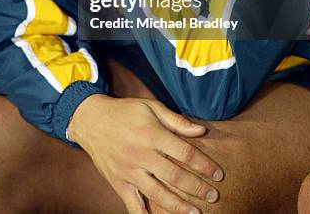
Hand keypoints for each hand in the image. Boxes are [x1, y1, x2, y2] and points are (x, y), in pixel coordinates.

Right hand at [67, 95, 222, 213]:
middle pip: (174, 175)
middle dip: (196, 187)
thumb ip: (176, 121)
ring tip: (195, 213)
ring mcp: (128, 171)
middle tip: (213, 196)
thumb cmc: (125, 111)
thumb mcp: (151, 107)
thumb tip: (200, 131)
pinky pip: (133, 205)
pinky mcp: (118, 182)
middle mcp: (140, 154)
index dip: (204, 164)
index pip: (184, 153)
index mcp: (151, 134)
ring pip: (157, 193)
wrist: (91, 120)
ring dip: (178, 206)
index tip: (218, 174)